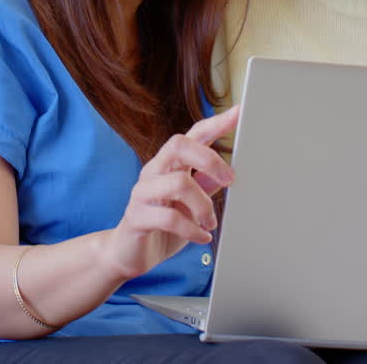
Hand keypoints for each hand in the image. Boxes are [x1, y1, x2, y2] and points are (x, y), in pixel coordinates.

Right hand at [100, 106, 238, 280]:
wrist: (128, 254)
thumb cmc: (162, 226)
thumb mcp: (192, 204)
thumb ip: (206, 185)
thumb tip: (230, 171)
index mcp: (169, 164)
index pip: (192, 135)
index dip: (215, 123)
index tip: (238, 113)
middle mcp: (154, 172)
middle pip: (178, 145)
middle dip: (210, 159)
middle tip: (230, 180)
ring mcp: (142, 192)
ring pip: (178, 183)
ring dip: (204, 205)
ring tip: (210, 223)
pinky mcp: (137, 216)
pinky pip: (169, 218)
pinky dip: (192, 230)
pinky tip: (202, 237)